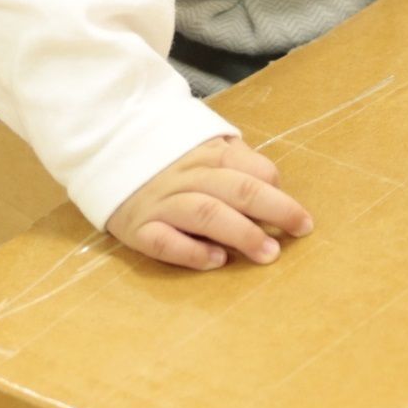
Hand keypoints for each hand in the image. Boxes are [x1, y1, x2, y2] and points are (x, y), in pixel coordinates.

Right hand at [105, 137, 314, 271]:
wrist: (107, 151)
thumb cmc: (169, 158)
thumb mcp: (205, 147)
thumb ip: (238, 161)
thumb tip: (275, 185)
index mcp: (209, 154)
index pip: (252, 169)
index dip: (278, 192)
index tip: (299, 218)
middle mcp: (187, 176)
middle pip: (238, 190)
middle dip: (275, 210)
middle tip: (300, 231)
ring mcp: (162, 202)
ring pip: (206, 214)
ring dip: (241, 233)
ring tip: (269, 253)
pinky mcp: (139, 227)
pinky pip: (165, 242)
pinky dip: (192, 251)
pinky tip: (216, 261)